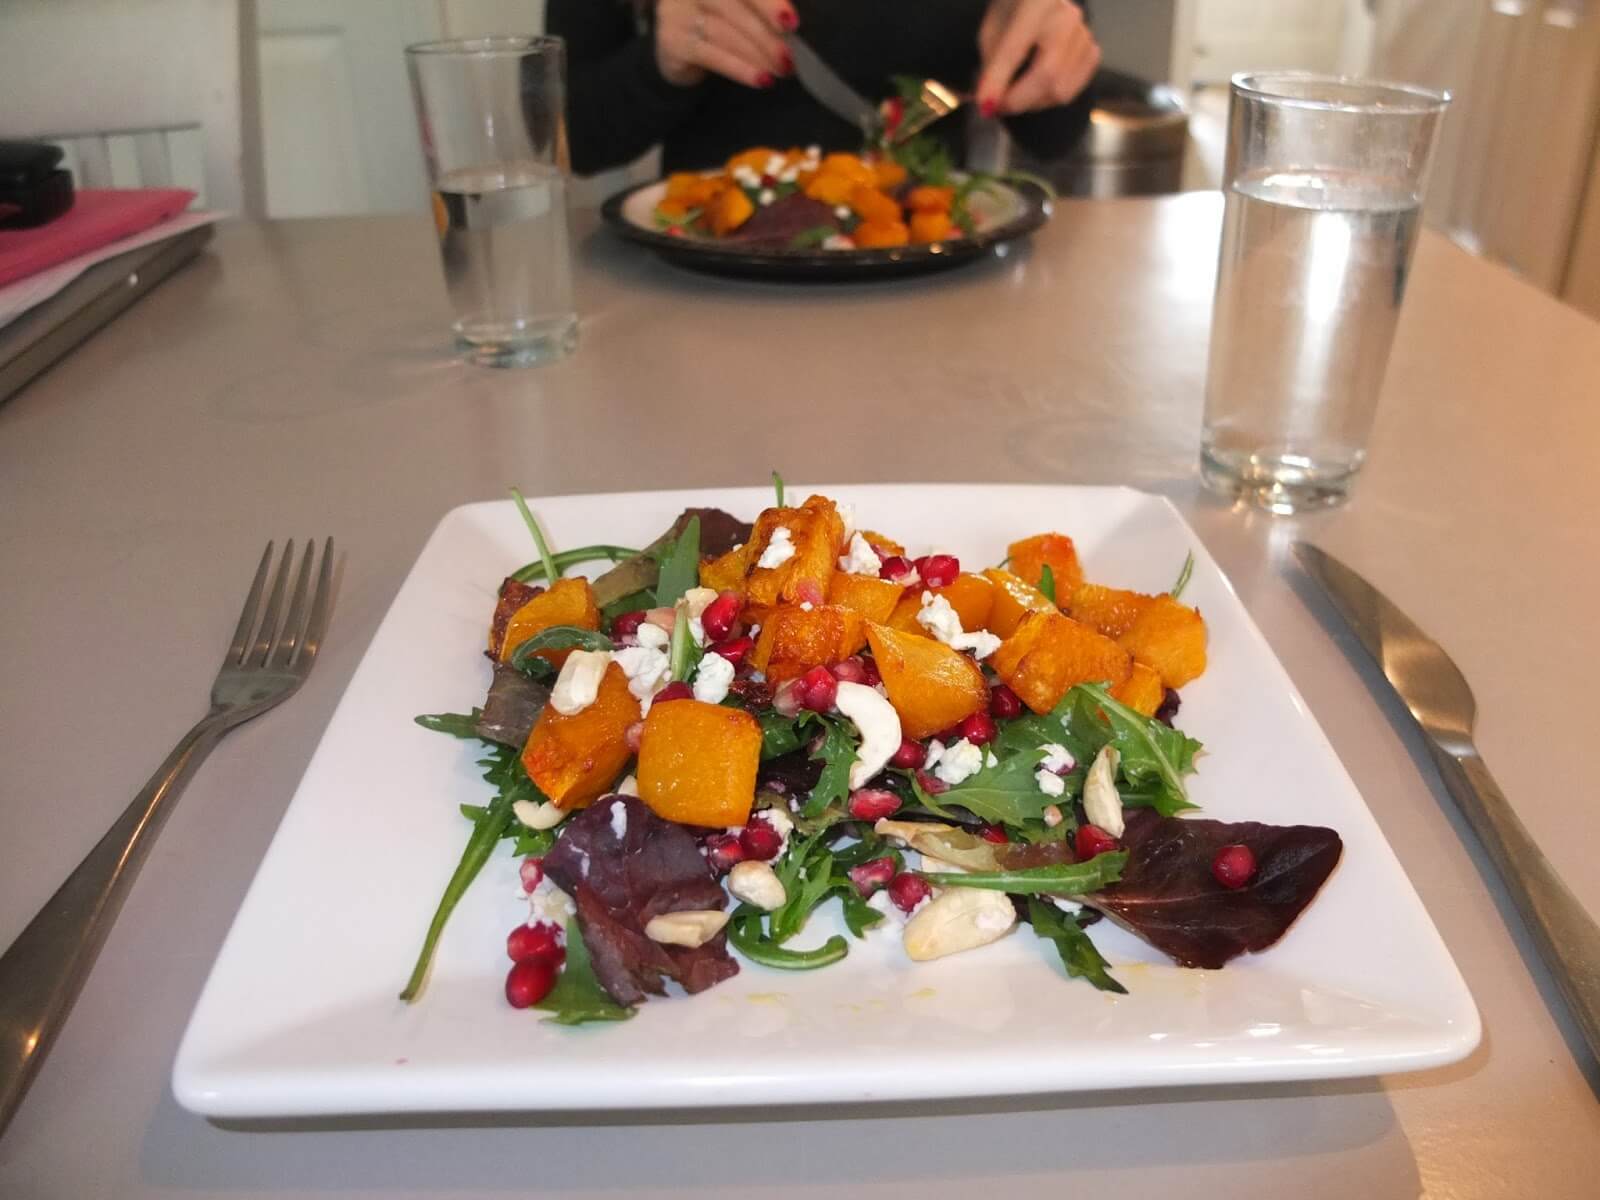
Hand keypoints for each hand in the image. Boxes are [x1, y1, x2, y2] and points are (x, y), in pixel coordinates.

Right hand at [655, 0, 796, 89]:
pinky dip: (740, 68)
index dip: (768, 3)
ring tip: (781, 70)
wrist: (680, 47)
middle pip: (733, 6)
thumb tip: (791, 26)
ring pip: (724, 32)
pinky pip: (712, 55)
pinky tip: (761, 79)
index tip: (791, 22)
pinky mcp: (672, 40)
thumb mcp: (740, 5)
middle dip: (766, 34)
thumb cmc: (719, 20)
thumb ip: (762, 7)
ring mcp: (676, 10)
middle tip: (789, 57)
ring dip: (757, 54)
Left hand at [976, 0, 1099, 116]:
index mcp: (1036, 3)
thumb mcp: (991, 32)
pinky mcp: (1092, 52)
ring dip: (1031, 104)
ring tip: (1014, 96)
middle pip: (1047, 75)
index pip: (1015, 50)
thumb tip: (987, 104)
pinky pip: (1070, 91)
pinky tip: (1033, 90)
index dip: (998, 81)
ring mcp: (1084, 34)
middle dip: (1018, 100)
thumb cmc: (1012, 14)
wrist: (1040, 2)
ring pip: (1060, 90)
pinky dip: (1047, 100)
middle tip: (997, 107)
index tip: (984, 106)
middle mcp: (1067, 16)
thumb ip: (991, 66)